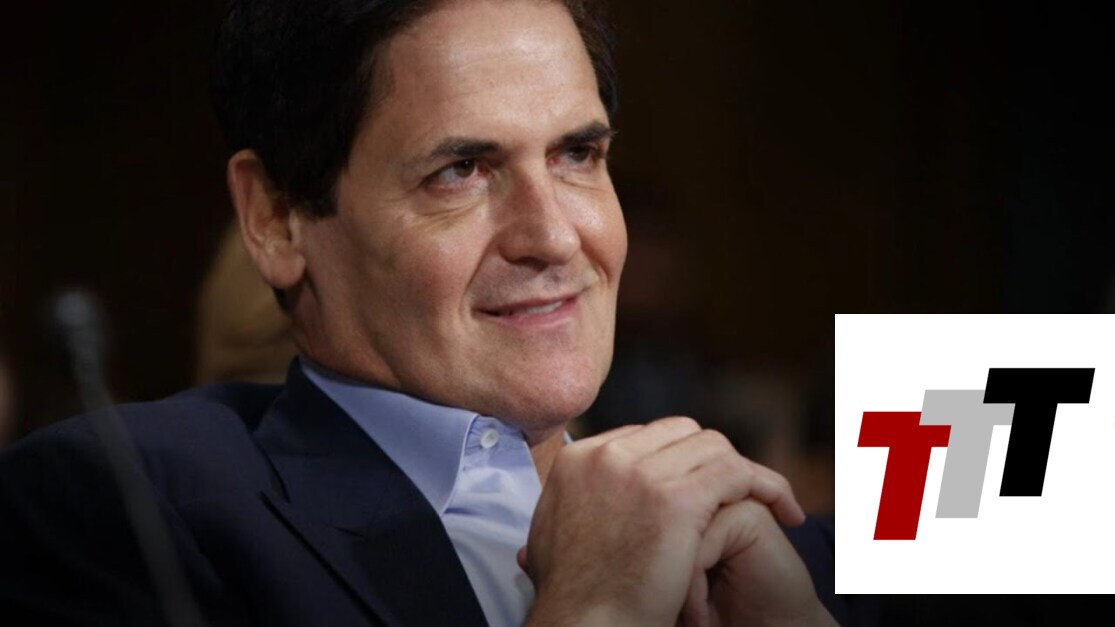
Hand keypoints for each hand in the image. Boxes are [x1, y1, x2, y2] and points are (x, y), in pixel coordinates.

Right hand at [521, 417, 809, 625]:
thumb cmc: (572, 599)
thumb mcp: (551, 535)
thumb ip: (570, 503)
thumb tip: (579, 495)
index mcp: (578, 458)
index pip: (644, 436)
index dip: (676, 460)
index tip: (699, 488)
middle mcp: (607, 454)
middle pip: (679, 433)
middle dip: (709, 461)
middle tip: (733, 495)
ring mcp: (640, 472)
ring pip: (712, 446)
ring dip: (742, 472)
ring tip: (768, 503)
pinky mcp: (677, 497)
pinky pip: (738, 472)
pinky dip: (768, 486)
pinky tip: (784, 510)